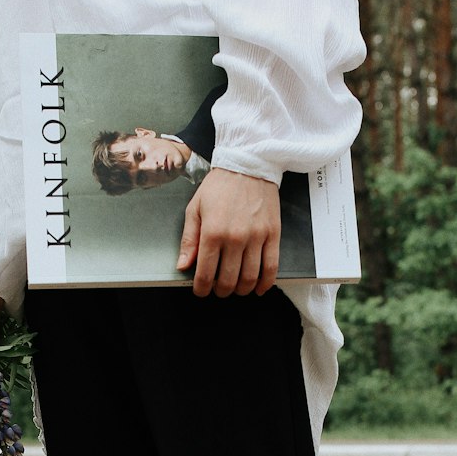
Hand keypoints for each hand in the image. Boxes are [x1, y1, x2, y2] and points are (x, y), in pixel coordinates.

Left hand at [177, 168, 280, 297]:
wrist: (248, 164)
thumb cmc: (220, 185)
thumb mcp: (195, 209)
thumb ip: (189, 239)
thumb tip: (183, 265)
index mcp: (212, 232)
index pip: (205, 273)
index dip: (201, 288)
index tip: (201, 290)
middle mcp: (235, 237)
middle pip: (228, 281)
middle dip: (221, 291)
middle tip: (218, 289)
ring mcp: (256, 237)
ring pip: (249, 278)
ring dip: (241, 290)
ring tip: (236, 288)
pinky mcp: (273, 234)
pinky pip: (271, 267)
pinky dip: (265, 283)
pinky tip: (258, 287)